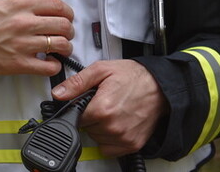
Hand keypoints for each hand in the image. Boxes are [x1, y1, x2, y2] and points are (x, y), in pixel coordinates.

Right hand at [0, 0, 73, 76]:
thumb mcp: (3, 3)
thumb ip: (25, 5)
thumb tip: (44, 9)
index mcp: (21, 5)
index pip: (58, 6)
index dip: (68, 13)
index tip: (67, 17)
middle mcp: (25, 23)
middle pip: (64, 25)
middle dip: (69, 31)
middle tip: (65, 35)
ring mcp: (24, 44)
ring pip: (61, 45)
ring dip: (65, 48)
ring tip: (60, 49)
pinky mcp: (21, 64)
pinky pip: (50, 67)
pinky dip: (54, 65)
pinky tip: (49, 62)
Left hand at [50, 59, 169, 156]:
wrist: (161, 86)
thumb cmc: (133, 77)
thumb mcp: (101, 70)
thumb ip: (77, 83)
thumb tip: (58, 93)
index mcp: (102, 108)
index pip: (76, 116)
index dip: (80, 107)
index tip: (88, 100)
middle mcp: (113, 127)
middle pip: (86, 128)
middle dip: (90, 116)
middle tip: (103, 102)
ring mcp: (123, 138)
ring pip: (96, 138)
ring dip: (99, 127)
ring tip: (112, 110)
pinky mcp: (132, 145)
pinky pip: (109, 149)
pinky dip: (109, 139)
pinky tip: (116, 123)